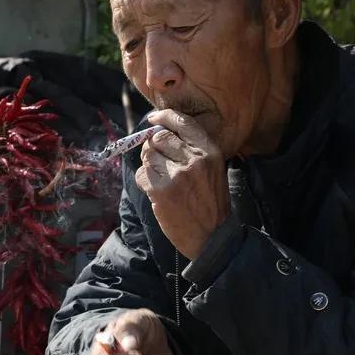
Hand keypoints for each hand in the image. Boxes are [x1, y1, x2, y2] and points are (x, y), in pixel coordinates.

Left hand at [135, 109, 229, 259]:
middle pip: (159, 138)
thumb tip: (160, 134)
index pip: (182, 122)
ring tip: (160, 181)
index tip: (153, 119)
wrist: (212, 237)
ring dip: (149, 167)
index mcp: (209, 151)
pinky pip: (141, 175)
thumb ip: (191, 151)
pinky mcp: (161, 190)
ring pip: (148, 156)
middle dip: (152, 147)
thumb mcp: (212, 170)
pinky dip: (144, 182)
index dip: (164, 117)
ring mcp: (176, 174)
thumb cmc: (210, 204)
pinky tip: (156, 192)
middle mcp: (194, 159)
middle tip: (156, 161)